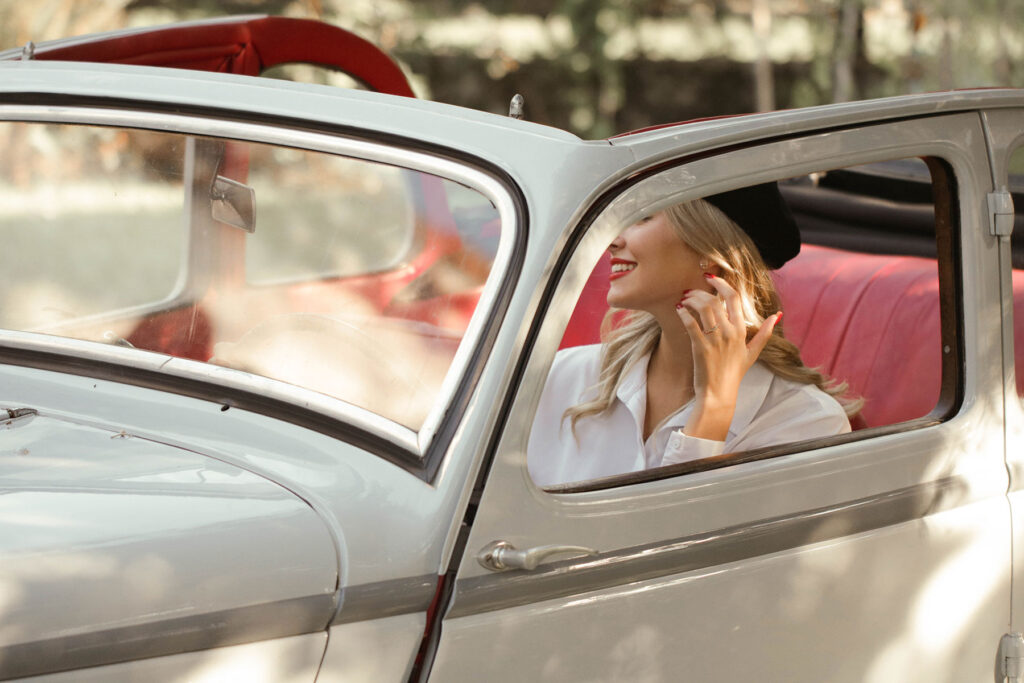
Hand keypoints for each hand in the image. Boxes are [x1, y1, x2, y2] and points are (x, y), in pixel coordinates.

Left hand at [676, 274, 780, 440]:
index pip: (734, 298)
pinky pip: (691, 324)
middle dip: (700, 291)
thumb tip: (777, 315)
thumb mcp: (753, 353)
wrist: (719, 395)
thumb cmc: (734, 374)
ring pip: (703, 309)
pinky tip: (679, 310)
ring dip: (691, 300)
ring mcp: (715, 340)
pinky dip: (683, 314)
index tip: (711, 277)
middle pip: (715, 300)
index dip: (722, 283)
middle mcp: (730, 333)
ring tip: (683, 300)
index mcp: (741, 331)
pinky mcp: (701, 348)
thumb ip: (765, 333)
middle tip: (690, 291)